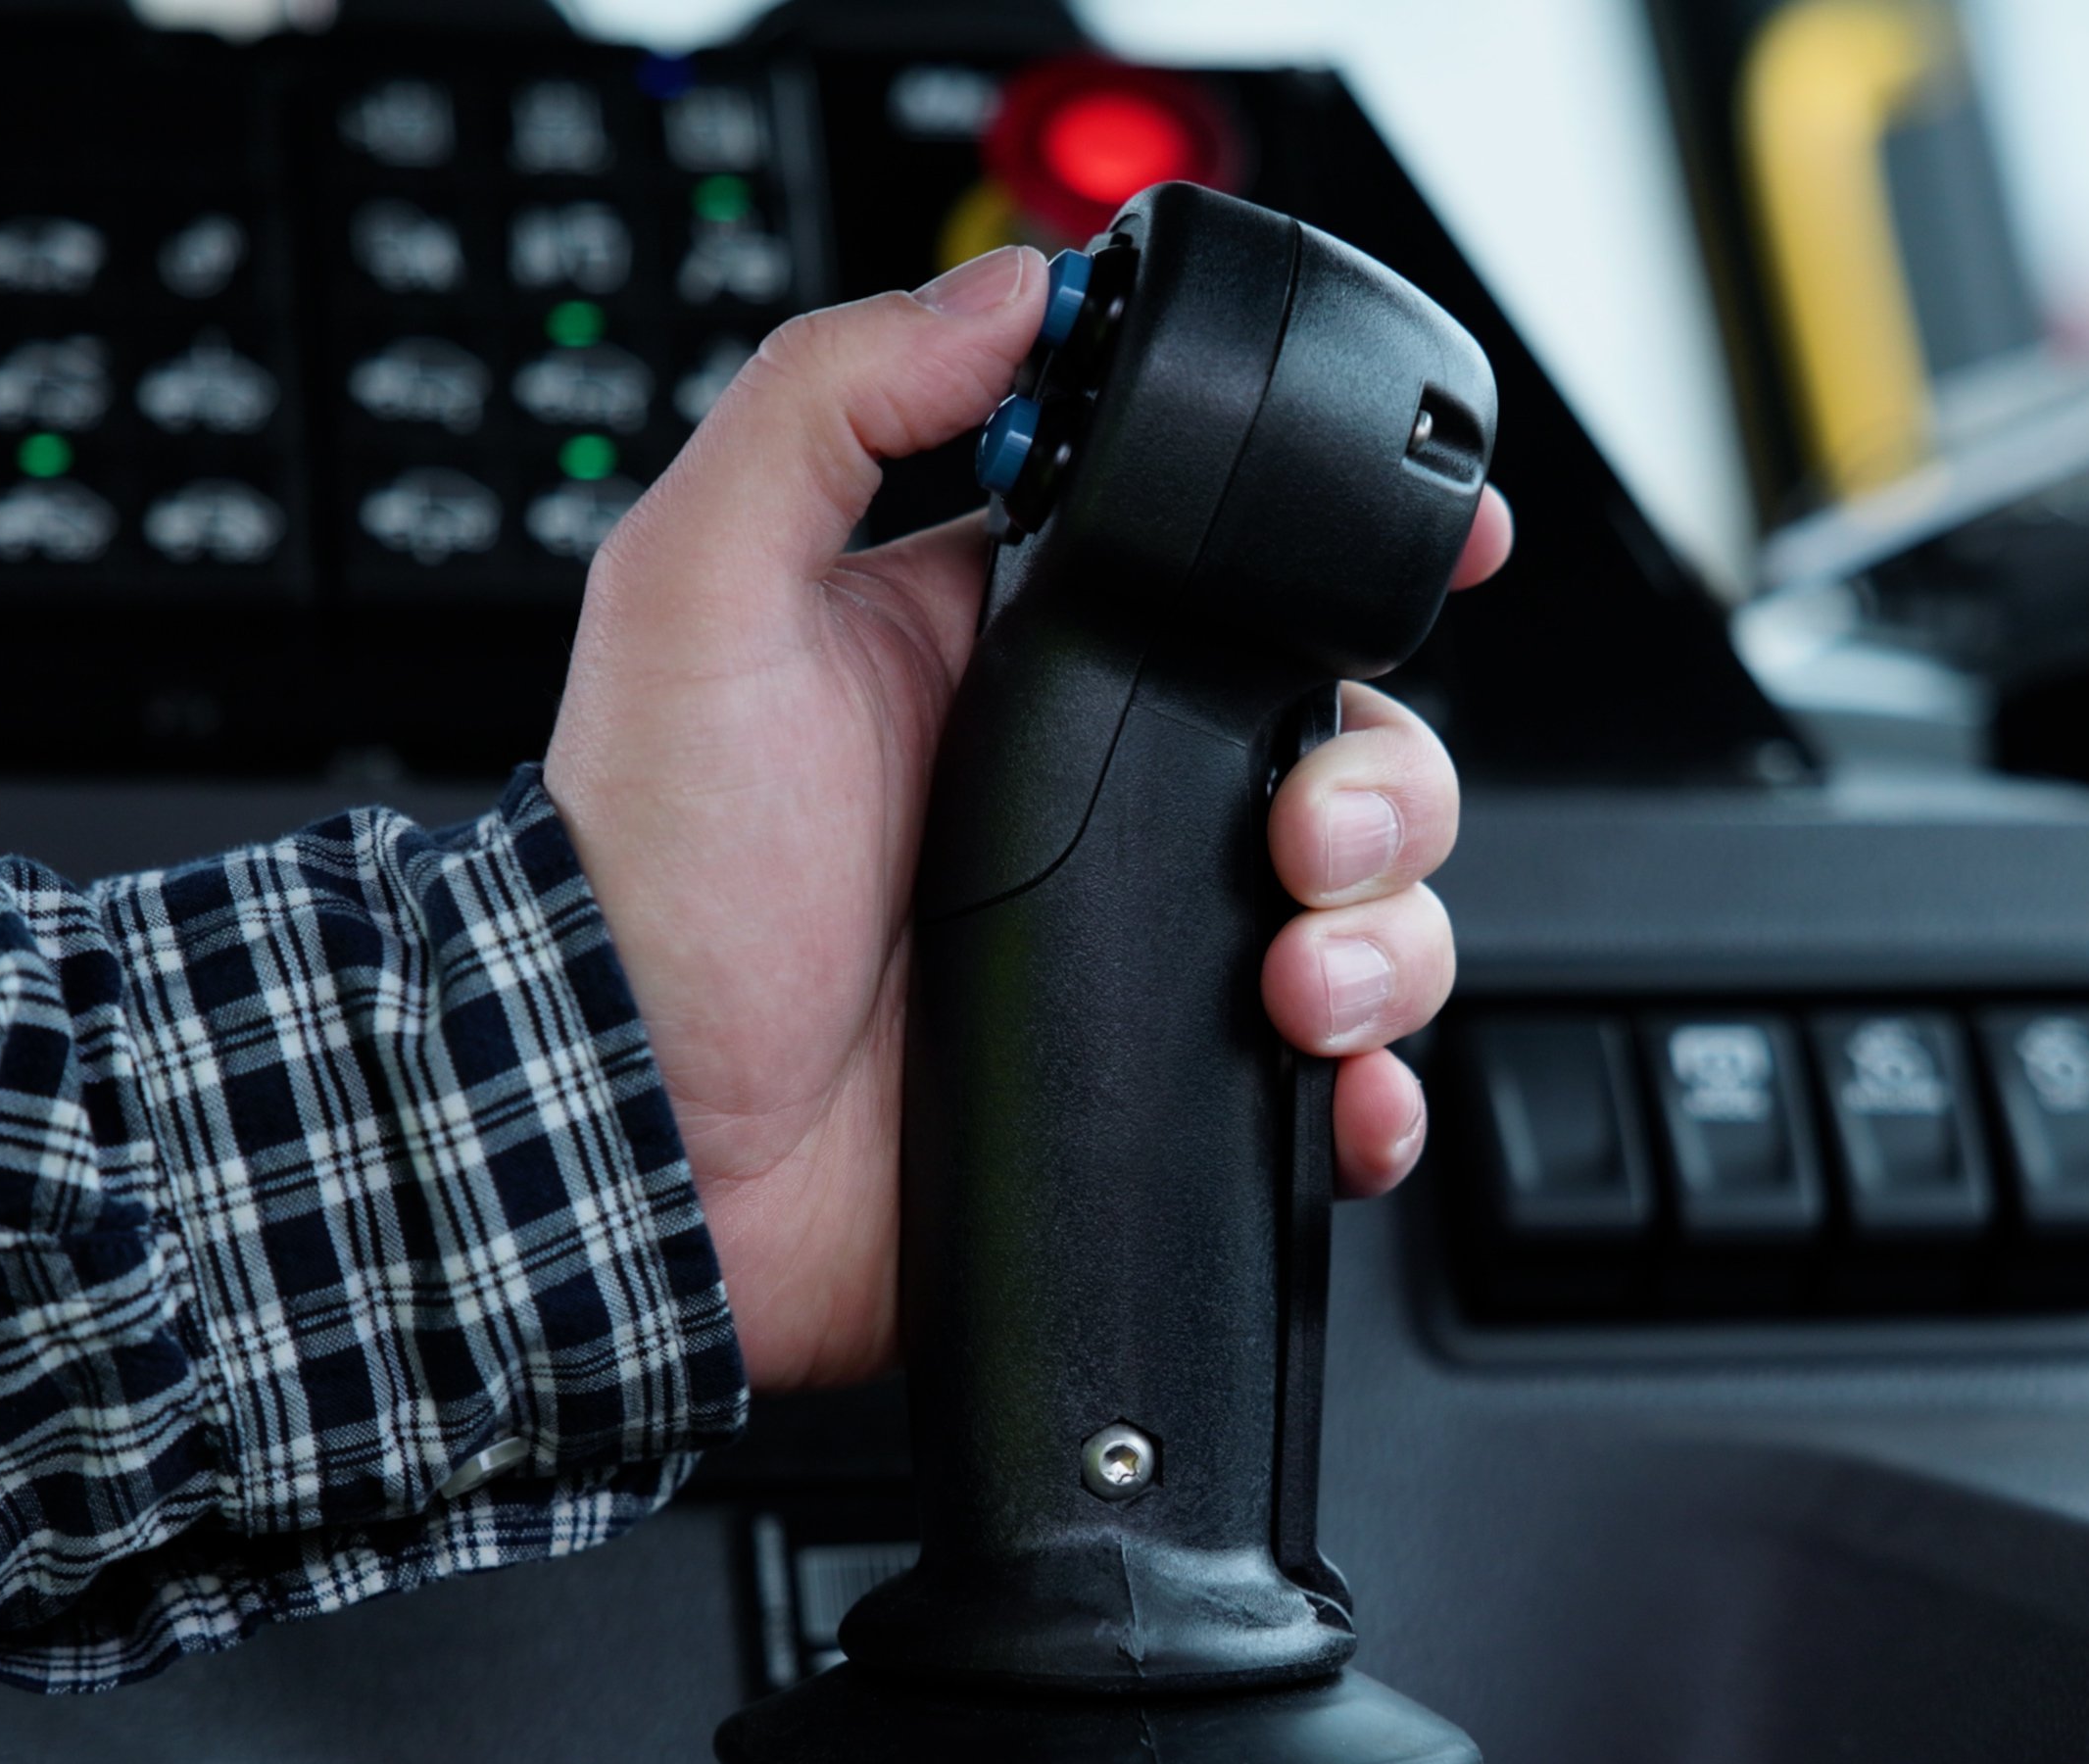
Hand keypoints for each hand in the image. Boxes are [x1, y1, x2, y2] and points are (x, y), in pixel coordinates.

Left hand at [545, 246, 1511, 1390]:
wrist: (651, 1153)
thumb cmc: (647, 885)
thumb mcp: (695, 591)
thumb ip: (829, 405)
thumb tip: (1006, 286)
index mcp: (1015, 664)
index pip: (1226, 572)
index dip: (1338, 551)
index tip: (1441, 542)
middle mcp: (1096, 796)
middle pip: (1344, 741)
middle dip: (1380, 779)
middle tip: (1301, 829)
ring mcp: (1142, 946)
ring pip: (1372, 905)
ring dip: (1385, 934)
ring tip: (1291, 978)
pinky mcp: (1160, 1082)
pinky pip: (1337, 1080)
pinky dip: (1374, 1088)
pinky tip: (1327, 1078)